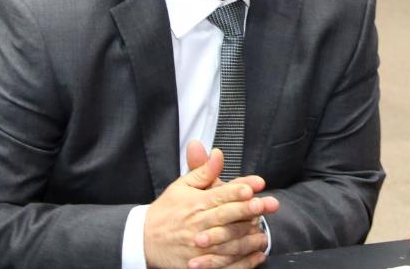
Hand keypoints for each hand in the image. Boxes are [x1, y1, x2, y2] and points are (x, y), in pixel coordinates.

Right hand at [144, 143, 279, 268]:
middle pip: (225, 216)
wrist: (144, 239)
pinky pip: (222, 264)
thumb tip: (218, 153)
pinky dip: (241, 261)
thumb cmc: (167, 210)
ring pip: (226, 242)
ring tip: (264, 233)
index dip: (237, 190)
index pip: (220, 195)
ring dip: (247, 238)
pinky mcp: (198, 263)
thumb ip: (204, 169)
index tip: (254, 186)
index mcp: (196, 203)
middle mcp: (198, 224)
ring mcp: (198, 245)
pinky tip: (256, 256)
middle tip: (265, 204)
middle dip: (246, 210)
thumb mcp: (182, 185)